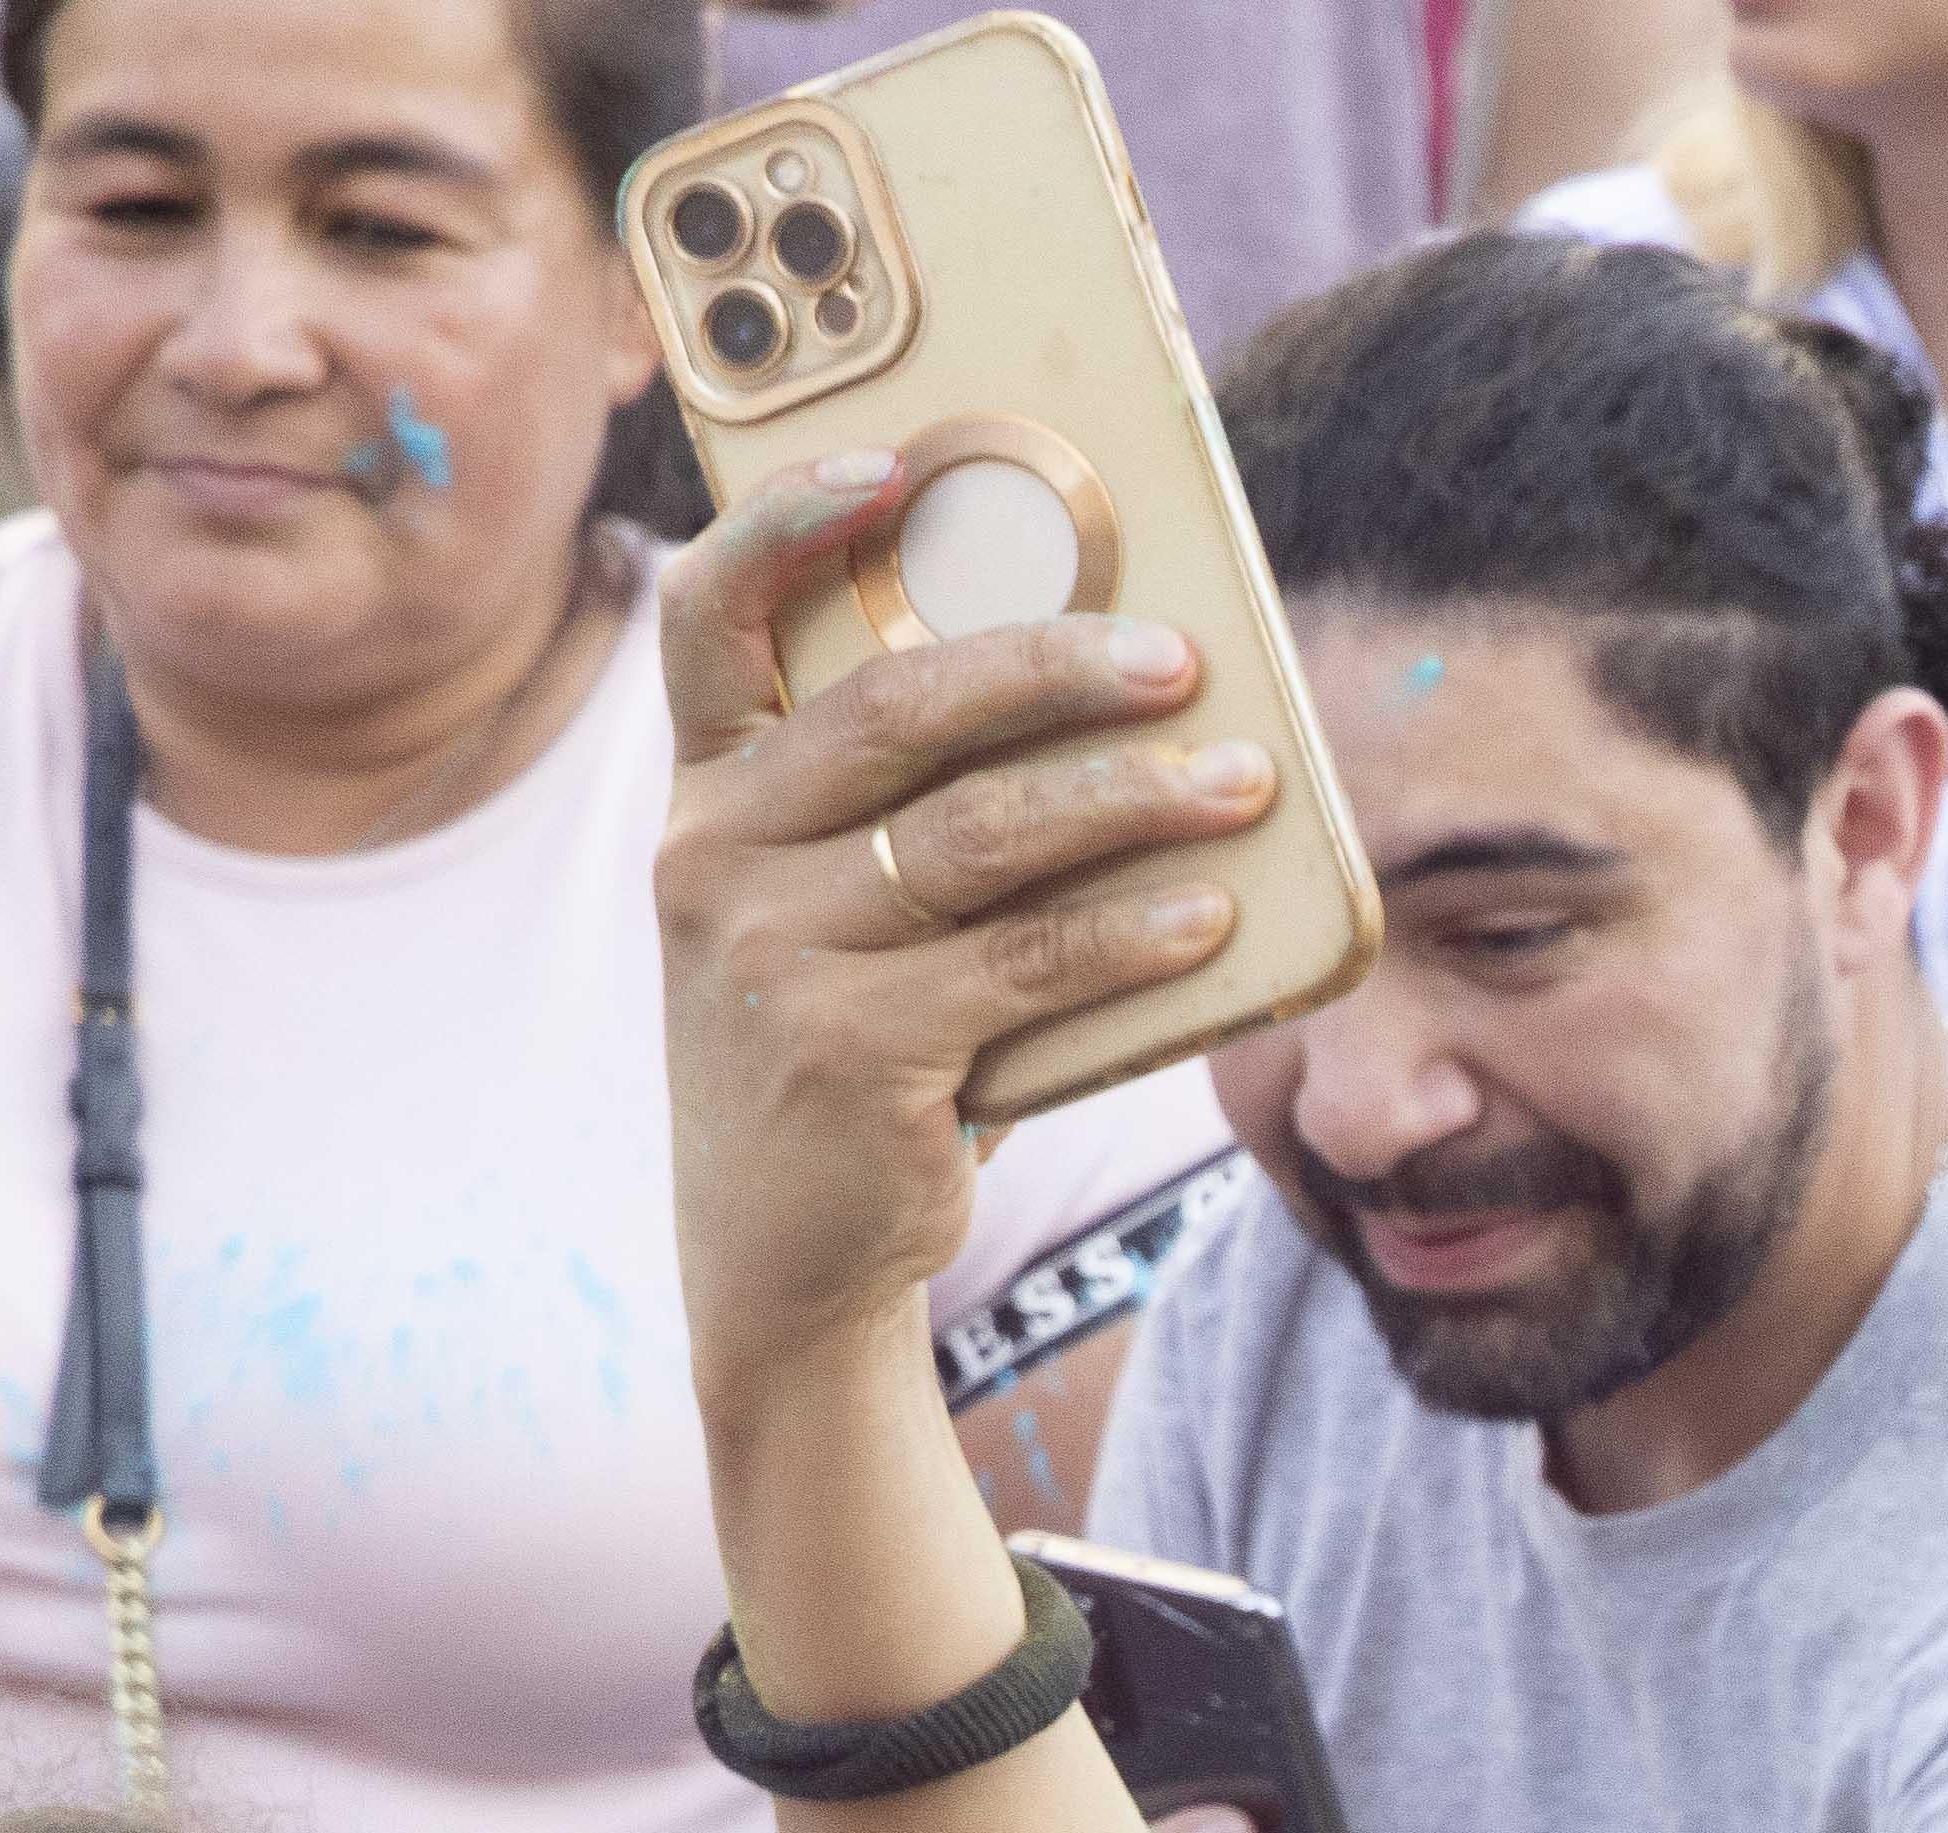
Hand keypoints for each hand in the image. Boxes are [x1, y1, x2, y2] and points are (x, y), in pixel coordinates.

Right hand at [652, 457, 1274, 1421]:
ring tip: (1242, 781)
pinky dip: (1133, 932)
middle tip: (1181, 656)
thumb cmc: (851, 1045)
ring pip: (978, 835)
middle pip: (894, 708)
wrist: (786, 1255)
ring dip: (1131, 798)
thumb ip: (908, 809)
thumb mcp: (841, 910)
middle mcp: (713, 854)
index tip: (895, 461)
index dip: (790, 520)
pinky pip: (1024, 963)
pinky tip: (1214, 910)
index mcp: (705, 791)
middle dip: (1052, 667)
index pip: (709, 612)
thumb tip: (1112, 695)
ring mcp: (767, 954)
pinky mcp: (846, 1052)